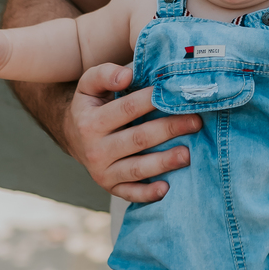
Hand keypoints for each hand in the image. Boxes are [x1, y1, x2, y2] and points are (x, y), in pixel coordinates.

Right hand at [62, 61, 202, 203]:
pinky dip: (147, 194)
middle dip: (169, 129)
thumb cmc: (91, 106)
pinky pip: (130, 193)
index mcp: (91, 122)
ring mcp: (102, 171)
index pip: (128, 109)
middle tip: (196, 121)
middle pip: (138, 139)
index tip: (176, 94)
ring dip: (164, 162)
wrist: (72, 137)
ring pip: (137, 169)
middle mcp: (95, 149)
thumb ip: (104, 75)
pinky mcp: (110, 187)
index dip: (153, 100)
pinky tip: (166, 189)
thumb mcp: (88, 86)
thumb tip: (127, 76)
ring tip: (188, 154)